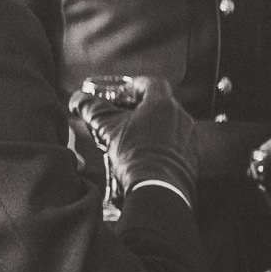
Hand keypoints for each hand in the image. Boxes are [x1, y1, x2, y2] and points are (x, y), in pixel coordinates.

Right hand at [78, 76, 196, 204]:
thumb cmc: (133, 155)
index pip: (152, 83)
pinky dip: (162, 144)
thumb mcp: (106, 128)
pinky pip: (176, 143)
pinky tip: (146, 156)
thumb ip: (91, 108)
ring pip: (168, 124)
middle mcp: (181, 116)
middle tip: (122, 117)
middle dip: (140, 108)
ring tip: (131, 140)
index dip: (135, 85)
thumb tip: (77, 99)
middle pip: (160, 104)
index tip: (122, 93)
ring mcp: (190, 137)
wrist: (158, 189)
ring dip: (151, 127)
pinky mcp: (193, 156)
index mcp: (162, 104)